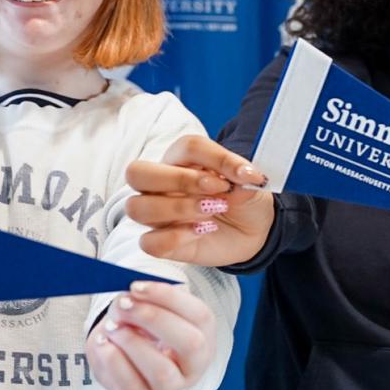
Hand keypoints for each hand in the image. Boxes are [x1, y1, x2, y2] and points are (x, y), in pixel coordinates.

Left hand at [86, 281, 216, 389]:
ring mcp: (171, 385)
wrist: (138, 360)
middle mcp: (195, 364)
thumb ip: (146, 300)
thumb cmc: (151, 328)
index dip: (168, 297)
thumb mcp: (155, 308)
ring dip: (131, 342)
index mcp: (205, 333)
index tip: (137, 286)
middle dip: (152, 319)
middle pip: (189, 343)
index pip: (199, 314)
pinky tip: (102, 342)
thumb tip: (124, 300)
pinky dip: (111, 360)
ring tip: (111, 325)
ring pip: (160, 369)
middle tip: (123, 304)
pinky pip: (129, 384)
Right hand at [125, 135, 273, 266]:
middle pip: (137, 172)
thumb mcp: (250, 183)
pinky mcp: (162, 242)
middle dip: (179, 179)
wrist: (252, 230)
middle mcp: (161, 185)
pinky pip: (149, 242)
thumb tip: (245, 175)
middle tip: (218, 190)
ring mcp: (158, 215)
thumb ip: (243, 176)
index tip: (243, 174)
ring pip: (137, 208)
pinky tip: (202, 232)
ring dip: (178, 208)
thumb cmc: (242, 199)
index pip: (186, 147)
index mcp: (180, 160)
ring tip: (212, 211)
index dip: (216, 158)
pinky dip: (175, 237)